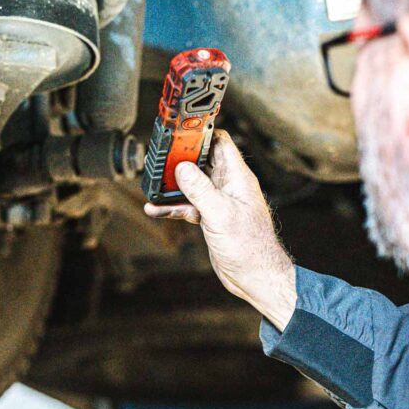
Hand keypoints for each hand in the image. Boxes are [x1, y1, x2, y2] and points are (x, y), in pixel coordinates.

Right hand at [144, 130, 296, 330]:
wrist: (255, 276)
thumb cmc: (250, 247)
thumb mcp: (221, 214)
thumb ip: (201, 190)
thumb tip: (183, 168)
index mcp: (237, 178)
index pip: (220, 143)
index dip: (200, 134)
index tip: (179, 132)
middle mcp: (228, 186)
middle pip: (201, 161)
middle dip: (180, 158)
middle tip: (159, 158)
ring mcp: (219, 201)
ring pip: (192, 184)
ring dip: (173, 185)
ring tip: (153, 184)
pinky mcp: (211, 217)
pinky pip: (188, 205)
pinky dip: (173, 206)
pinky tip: (155, 208)